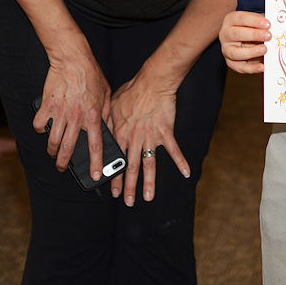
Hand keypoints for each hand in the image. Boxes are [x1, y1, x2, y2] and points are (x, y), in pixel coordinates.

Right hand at [33, 50, 110, 181]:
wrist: (73, 58)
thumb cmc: (92, 74)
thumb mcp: (106, 93)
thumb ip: (105, 112)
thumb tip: (105, 127)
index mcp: (93, 115)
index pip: (95, 145)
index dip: (95, 162)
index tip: (94, 176)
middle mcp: (76, 117)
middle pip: (68, 149)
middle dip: (65, 163)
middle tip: (64, 168)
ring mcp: (60, 112)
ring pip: (52, 141)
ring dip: (52, 150)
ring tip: (54, 152)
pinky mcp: (46, 106)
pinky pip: (39, 125)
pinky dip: (40, 129)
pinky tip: (44, 128)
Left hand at [107, 76, 188, 205]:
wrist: (152, 82)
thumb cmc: (132, 91)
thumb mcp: (111, 106)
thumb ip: (107, 122)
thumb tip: (98, 133)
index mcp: (121, 134)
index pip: (117, 162)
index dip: (115, 178)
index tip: (114, 192)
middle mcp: (134, 139)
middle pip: (132, 168)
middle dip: (129, 187)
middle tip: (128, 202)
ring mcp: (151, 137)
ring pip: (149, 164)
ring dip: (148, 182)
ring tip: (148, 197)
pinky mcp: (166, 132)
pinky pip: (173, 150)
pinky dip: (181, 162)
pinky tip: (186, 173)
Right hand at [219, 11, 270, 73]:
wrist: (246, 38)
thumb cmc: (253, 27)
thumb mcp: (256, 22)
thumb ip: (263, 24)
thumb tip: (276, 28)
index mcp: (231, 20)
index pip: (240, 18)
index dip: (254, 21)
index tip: (268, 24)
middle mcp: (225, 34)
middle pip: (235, 34)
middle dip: (253, 35)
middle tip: (269, 36)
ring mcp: (226, 49)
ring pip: (235, 53)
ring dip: (251, 52)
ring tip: (265, 49)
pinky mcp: (230, 62)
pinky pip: (239, 67)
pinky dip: (251, 68)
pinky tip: (262, 66)